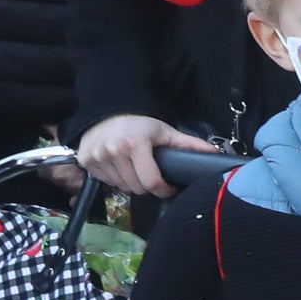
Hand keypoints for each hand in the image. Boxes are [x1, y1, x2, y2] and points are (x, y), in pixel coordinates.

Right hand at [79, 112, 217, 196]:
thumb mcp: (165, 131)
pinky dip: (114, 179)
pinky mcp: (86, 161)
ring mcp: (97, 157)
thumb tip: (215, 154)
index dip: (163, 190)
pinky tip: (119, 166)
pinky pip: (105, 182)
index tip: (168, 188)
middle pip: (136, 188)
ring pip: (121, 187)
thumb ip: (188, 145)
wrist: (107, 109)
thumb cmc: (139, 122)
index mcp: (135, 144)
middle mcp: (113, 151)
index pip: (151, 182)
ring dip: (130, 182)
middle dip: (147, 185)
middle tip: (150, 174)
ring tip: (135, 168)